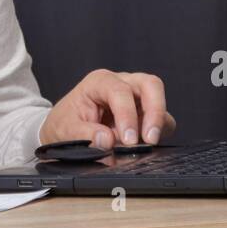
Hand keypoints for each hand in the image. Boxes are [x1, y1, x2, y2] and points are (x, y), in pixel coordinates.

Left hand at [39, 70, 175, 149]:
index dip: (127, 115)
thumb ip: (84, 134)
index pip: (120, 91)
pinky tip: (145, 146)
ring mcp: (135, 96)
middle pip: (150, 85)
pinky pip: (162, 118)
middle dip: (154, 111)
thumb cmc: (65, 123)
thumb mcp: (65, 129)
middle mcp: (121, 83)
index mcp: (100, 82)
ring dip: (158, 124)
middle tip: (149, 139)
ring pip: (159, 100)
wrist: (65, 128)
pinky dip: (158, 132)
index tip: (129, 140)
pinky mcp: (144, 112)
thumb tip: (107, 140)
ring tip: (146, 145)